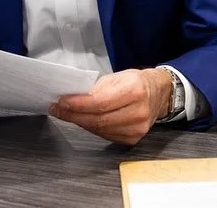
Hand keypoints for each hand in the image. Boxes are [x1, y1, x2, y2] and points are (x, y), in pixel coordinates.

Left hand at [50, 68, 171, 144]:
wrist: (157, 93)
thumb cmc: (136, 82)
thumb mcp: (117, 76)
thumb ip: (96, 88)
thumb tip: (72, 98)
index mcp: (135, 90)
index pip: (100, 102)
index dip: (78, 104)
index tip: (61, 102)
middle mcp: (138, 111)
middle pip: (98, 119)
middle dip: (73, 114)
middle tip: (58, 109)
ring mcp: (137, 128)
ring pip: (100, 129)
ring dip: (80, 122)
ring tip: (67, 114)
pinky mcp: (133, 139)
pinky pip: (106, 135)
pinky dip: (92, 128)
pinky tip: (84, 120)